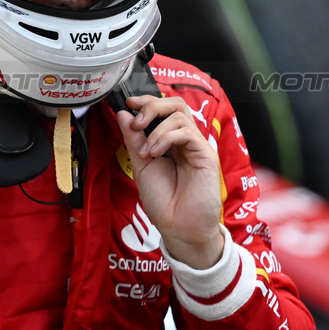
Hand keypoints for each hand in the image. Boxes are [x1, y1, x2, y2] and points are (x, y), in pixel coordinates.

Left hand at [115, 95, 223, 268]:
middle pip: (175, 105)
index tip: (128, 103)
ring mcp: (197, 147)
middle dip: (152, 106)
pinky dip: (166, 138)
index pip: (164, 110)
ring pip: (180, 115)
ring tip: (145, 152)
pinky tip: (154, 154)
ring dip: (156, 129)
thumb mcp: (141, 164)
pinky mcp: (206, 156)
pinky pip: (187, 133)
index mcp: (171, 141)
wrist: (178, 227)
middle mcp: (186, 141)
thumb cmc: (163, 200)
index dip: (147, 101)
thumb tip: (122, 114)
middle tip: (137, 122)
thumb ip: (133, 139)